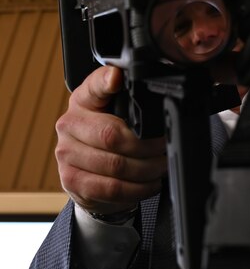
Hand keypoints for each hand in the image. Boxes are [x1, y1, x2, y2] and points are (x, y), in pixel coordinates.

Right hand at [55, 66, 166, 213]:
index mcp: (84, 100)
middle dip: (147, 146)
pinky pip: (111, 187)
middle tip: (164, 149)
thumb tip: (160, 98)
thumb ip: (133, 103)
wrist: (91, 178)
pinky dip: (137, 189)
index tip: (117, 79)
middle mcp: (69, 123)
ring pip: (115, 165)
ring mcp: (66, 153)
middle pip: (112, 135)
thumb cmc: (111, 141)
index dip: (106, 81)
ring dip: (146, 170)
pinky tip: (148, 183)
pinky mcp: (71, 180)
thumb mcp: (120, 116)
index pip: (94, 86)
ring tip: (160, 167)